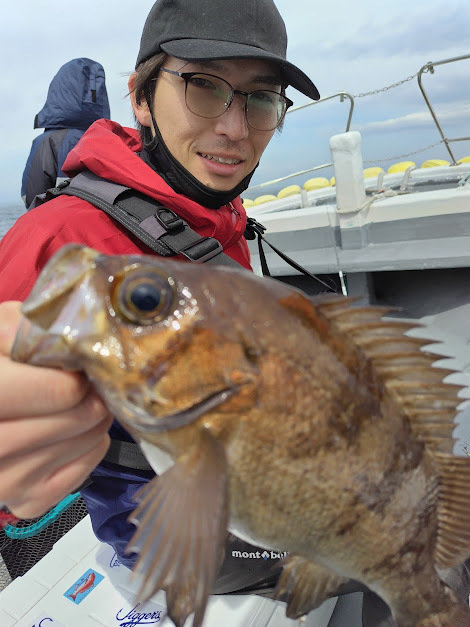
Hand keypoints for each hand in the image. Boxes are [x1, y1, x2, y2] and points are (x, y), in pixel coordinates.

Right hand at [0, 301, 111, 518]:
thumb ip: (29, 329)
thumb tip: (75, 341)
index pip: (60, 392)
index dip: (76, 375)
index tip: (76, 366)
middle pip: (80, 417)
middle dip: (92, 394)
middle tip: (86, 382)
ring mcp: (6, 482)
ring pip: (88, 441)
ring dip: (95, 417)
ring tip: (78, 402)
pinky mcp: (26, 502)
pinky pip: (86, 467)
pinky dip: (91, 445)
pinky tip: (70, 431)